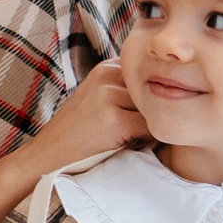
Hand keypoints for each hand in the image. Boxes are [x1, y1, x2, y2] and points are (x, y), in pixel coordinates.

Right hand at [0, 60, 148, 222]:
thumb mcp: (99, 98)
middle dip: (159, 108)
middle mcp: (106, 75)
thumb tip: (174, 92)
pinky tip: (139, 145)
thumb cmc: (78, 131)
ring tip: (143, 137)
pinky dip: (151, 138)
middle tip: (152, 127)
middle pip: (156, 89)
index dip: (157, 93)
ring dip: (156, 123)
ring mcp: (108, 96)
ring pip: (154, 108)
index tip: (156, 109)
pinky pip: (150, 127)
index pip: (151, 73)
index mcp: (106, 67)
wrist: (47, 156)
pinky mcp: (114, 120)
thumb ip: (127, 89)